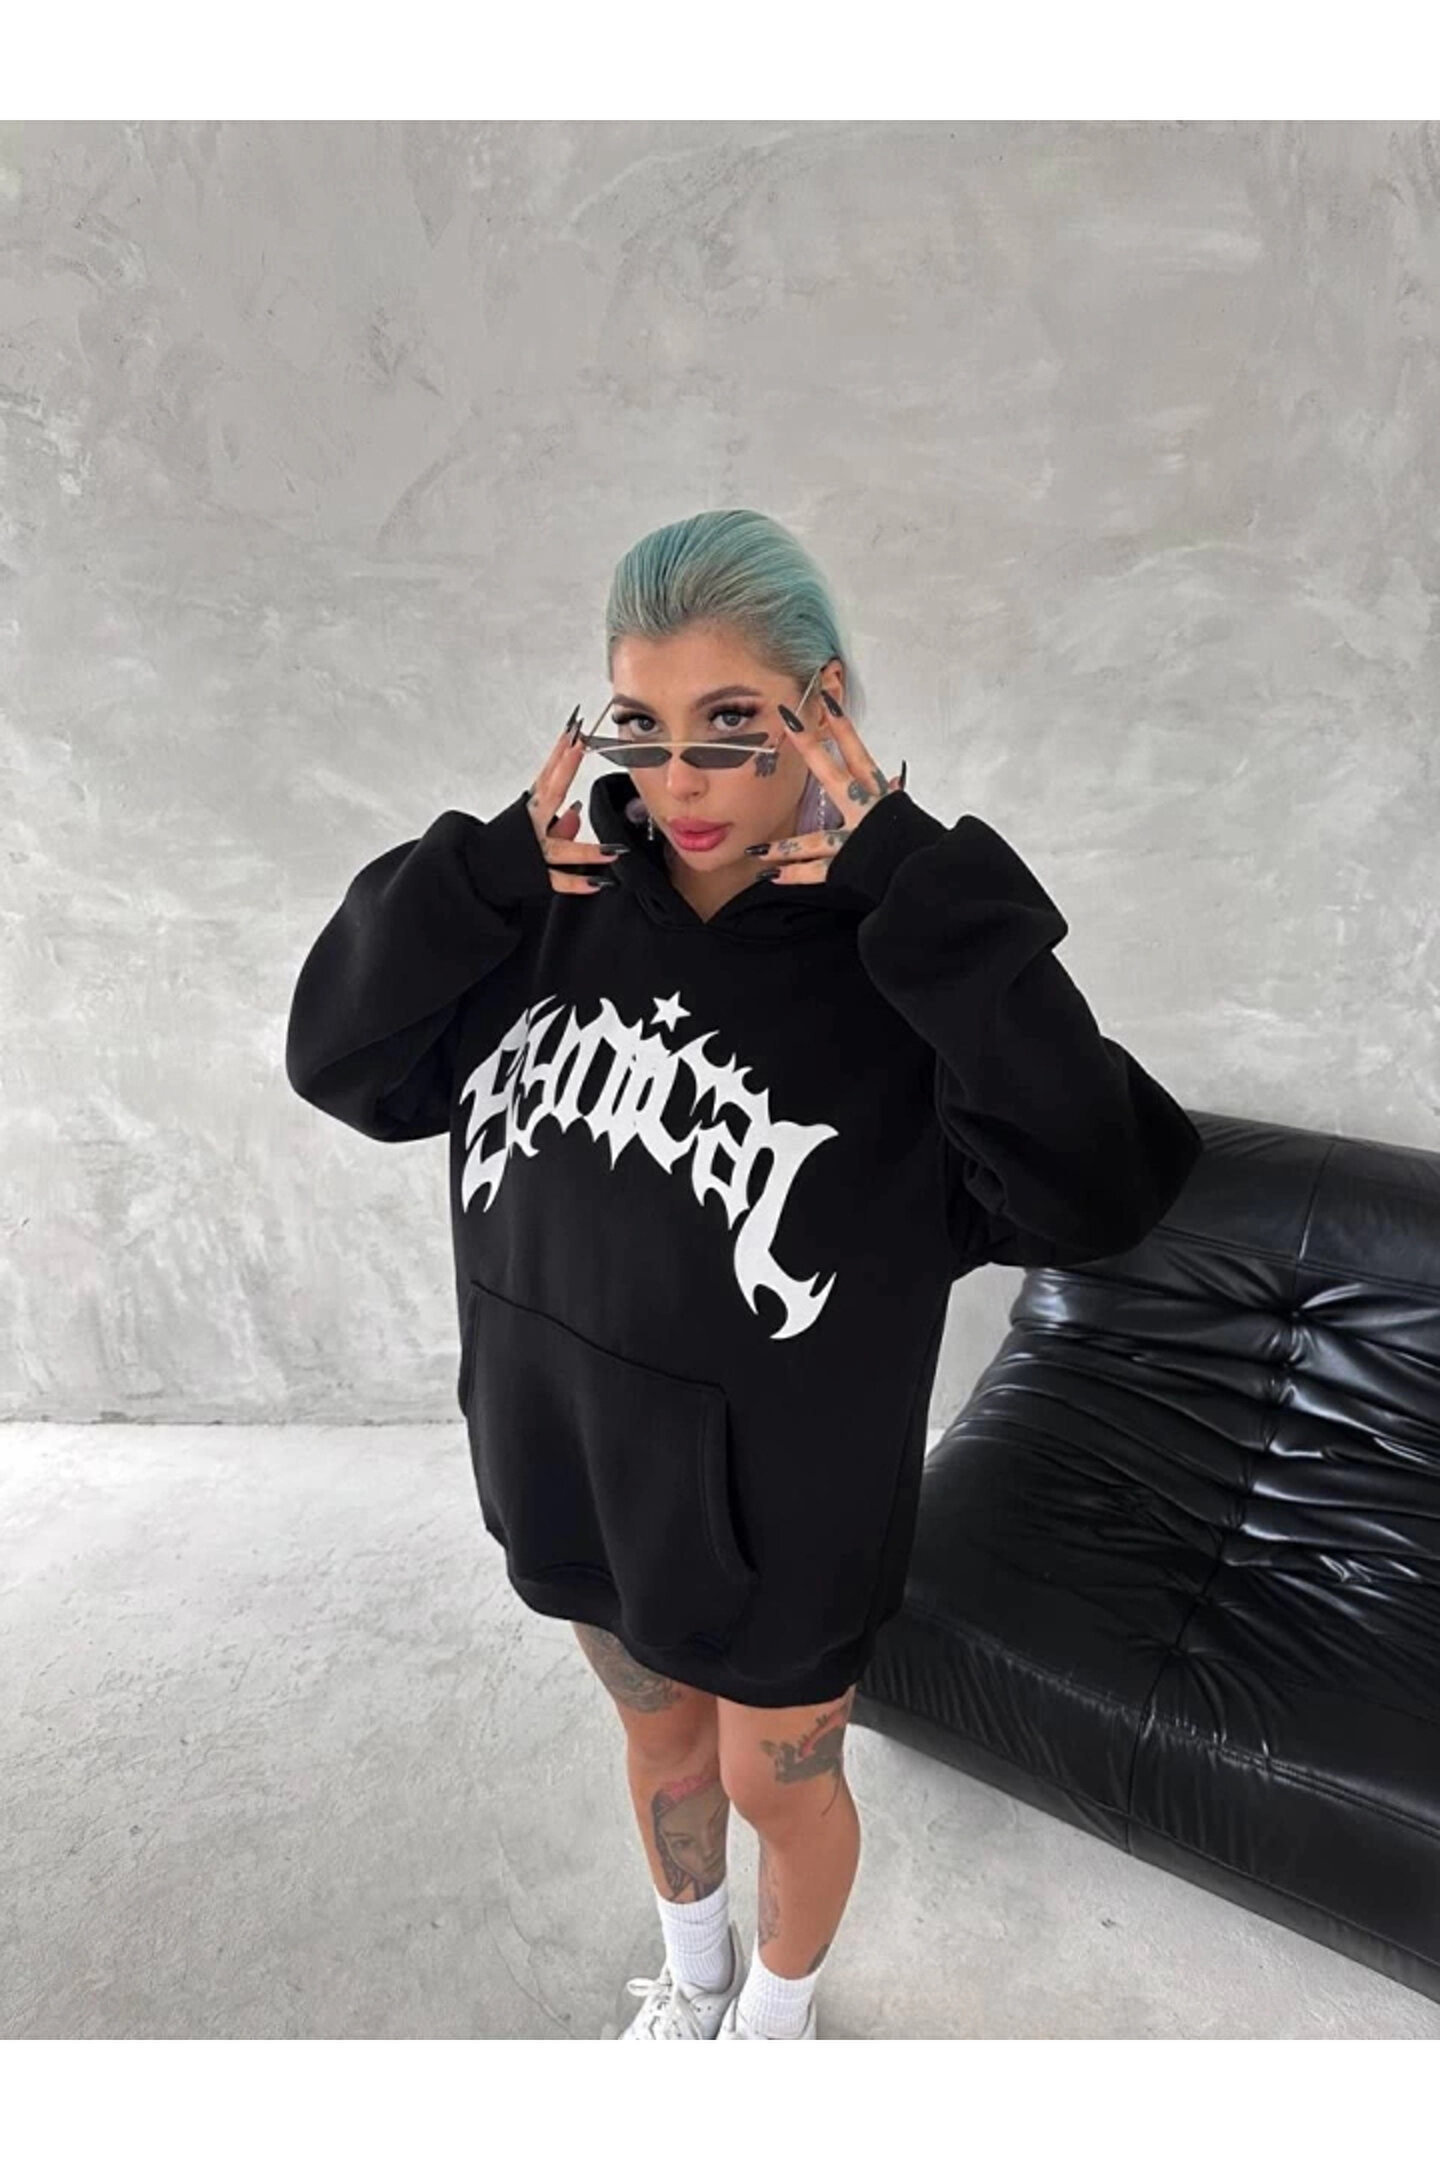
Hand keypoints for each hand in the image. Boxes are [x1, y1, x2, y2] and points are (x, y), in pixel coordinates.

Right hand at [525, 709, 628, 893]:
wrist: (475, 870)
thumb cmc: (507, 845)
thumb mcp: (533, 826)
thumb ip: (557, 820)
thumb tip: (576, 812)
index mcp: (532, 810)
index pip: (548, 776)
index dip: (560, 754)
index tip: (573, 731)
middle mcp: (532, 825)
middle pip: (550, 793)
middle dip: (564, 768)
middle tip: (578, 746)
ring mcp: (534, 850)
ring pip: (562, 849)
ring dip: (588, 850)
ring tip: (615, 850)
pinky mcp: (535, 875)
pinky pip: (557, 881)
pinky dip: (576, 884)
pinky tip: (596, 884)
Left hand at [744, 691, 905, 881]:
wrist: (932, 872)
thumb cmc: (924, 844)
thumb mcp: (909, 815)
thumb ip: (896, 799)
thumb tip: (896, 783)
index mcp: (882, 798)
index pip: (860, 755)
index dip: (843, 728)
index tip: (827, 701)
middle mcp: (867, 812)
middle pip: (834, 774)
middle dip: (811, 747)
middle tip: (789, 720)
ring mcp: (856, 840)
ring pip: (815, 839)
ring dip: (784, 845)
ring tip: (755, 849)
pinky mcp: (851, 867)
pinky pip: (817, 871)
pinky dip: (794, 874)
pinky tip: (769, 875)